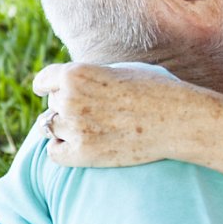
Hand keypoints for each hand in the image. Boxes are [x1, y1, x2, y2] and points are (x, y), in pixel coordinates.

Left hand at [32, 62, 185, 166]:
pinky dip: (62, 149)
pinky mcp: (83, 154)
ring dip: (66, 127)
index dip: (48, 87)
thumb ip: (93, 74)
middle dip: (68, 107)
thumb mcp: (121, 70)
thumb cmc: (158, 91)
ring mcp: (75, 127)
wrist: (178, 119)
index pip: (44, 81)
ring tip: (90, 128)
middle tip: (95, 112)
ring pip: (51, 127)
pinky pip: (54, 152)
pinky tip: (78, 146)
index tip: (48, 92)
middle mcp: (69, 99)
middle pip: (53, 104)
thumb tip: (74, 82)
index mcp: (77, 73)